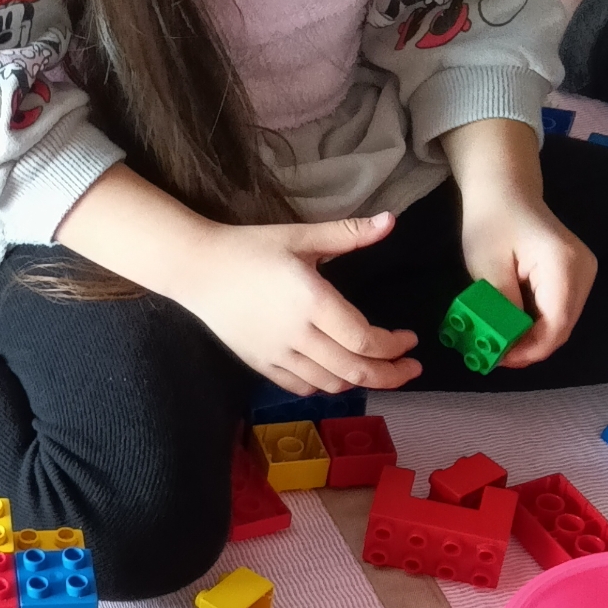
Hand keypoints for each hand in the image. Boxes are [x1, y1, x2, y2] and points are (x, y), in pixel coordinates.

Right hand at [177, 214, 420, 395]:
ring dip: (361, 381)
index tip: (411, 340)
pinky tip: (336, 373)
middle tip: (411, 369)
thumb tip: (390, 221)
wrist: (196, 269)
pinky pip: (302, 387)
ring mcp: (277, 354)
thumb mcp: (300, 236)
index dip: (395, 347)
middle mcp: (298, 335)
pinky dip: (326, 386)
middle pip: (355, 370)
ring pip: (331, 384)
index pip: (365, 339)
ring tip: (377, 369)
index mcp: (313, 301)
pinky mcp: (261, 364)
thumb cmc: (249, 248)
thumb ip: (348, 233)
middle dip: (391, 374)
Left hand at [458, 185, 596, 366]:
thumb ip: (501, 306)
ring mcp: (585, 274)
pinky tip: (512, 325)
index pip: (556, 325)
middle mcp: (584, 271)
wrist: (506, 191)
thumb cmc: (492, 222)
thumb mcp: (486, 266)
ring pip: (561, 322)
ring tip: (499, 342)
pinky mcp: (577, 276)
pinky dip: (536, 323)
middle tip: (495, 356)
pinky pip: (558, 311)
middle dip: (529, 347)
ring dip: (532, 337)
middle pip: (562, 327)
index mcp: (565, 265)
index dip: (530, 350)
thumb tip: (509, 343)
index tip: (499, 359)